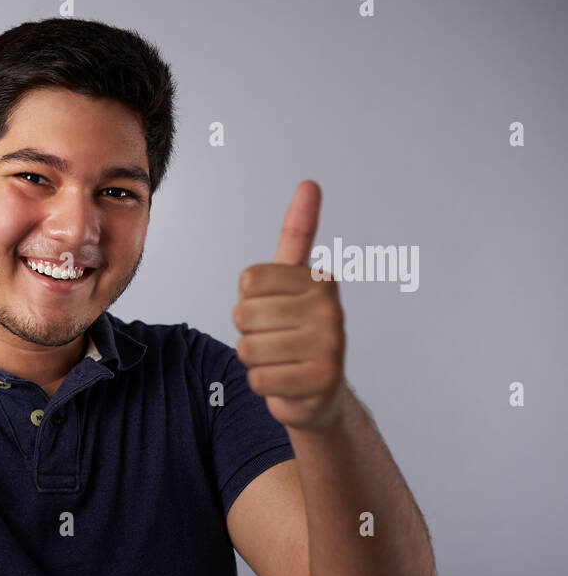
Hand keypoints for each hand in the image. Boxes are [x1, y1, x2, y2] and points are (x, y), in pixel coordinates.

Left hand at [232, 180, 346, 430]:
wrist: (319, 392)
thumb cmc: (298, 332)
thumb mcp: (294, 281)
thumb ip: (297, 234)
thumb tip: (309, 183)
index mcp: (319, 279)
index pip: (248, 282)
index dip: (249, 301)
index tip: (275, 309)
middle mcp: (331, 308)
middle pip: (243, 316)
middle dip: (250, 333)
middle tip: (278, 340)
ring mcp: (330, 345)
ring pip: (248, 349)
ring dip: (256, 360)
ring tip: (282, 359)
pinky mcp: (322, 379)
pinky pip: (259, 379)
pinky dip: (264, 384)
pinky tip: (286, 380)